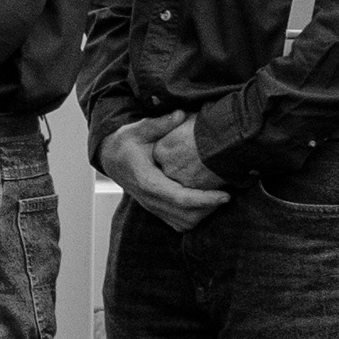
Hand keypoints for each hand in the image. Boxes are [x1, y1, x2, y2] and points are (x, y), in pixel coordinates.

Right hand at [99, 111, 229, 232]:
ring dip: (203, 214)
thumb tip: (180, 114)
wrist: (111, 158)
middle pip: (186, 216)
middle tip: (227, 193)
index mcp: (147, 181)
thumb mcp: (139, 129)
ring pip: (184, 224)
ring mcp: (153, 207)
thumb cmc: (127, 142)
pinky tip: (205, 203)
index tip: (225, 196)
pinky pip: (179, 224)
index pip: (180, 198)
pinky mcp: (157, 211)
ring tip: (217, 198)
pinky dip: (195, 218)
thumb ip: (159, 124)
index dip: (205, 200)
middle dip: (209, 208)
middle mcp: (150, 199)